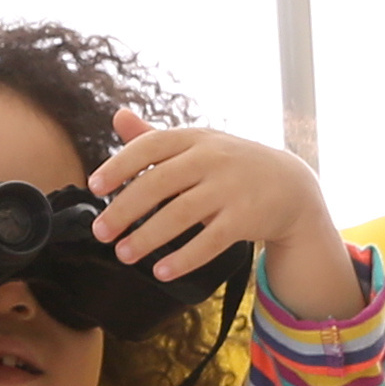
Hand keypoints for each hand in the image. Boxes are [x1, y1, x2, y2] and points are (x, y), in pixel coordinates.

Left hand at [87, 115, 353, 316]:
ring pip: (180, 215)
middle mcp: (212, 159)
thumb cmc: (231, 165)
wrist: (290, 185)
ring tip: (124, 254)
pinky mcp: (246, 218)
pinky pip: (209, 241)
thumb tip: (117, 115)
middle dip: (124, 210)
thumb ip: (155, 138)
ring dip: (147, 238)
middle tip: (101, 232)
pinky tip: (161, 271)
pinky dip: (183, 258)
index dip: (119, 165)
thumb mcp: (197, 145)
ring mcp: (230, 188)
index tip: (94, 187)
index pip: (150, 147)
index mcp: (194, 139)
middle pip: (158, 184)